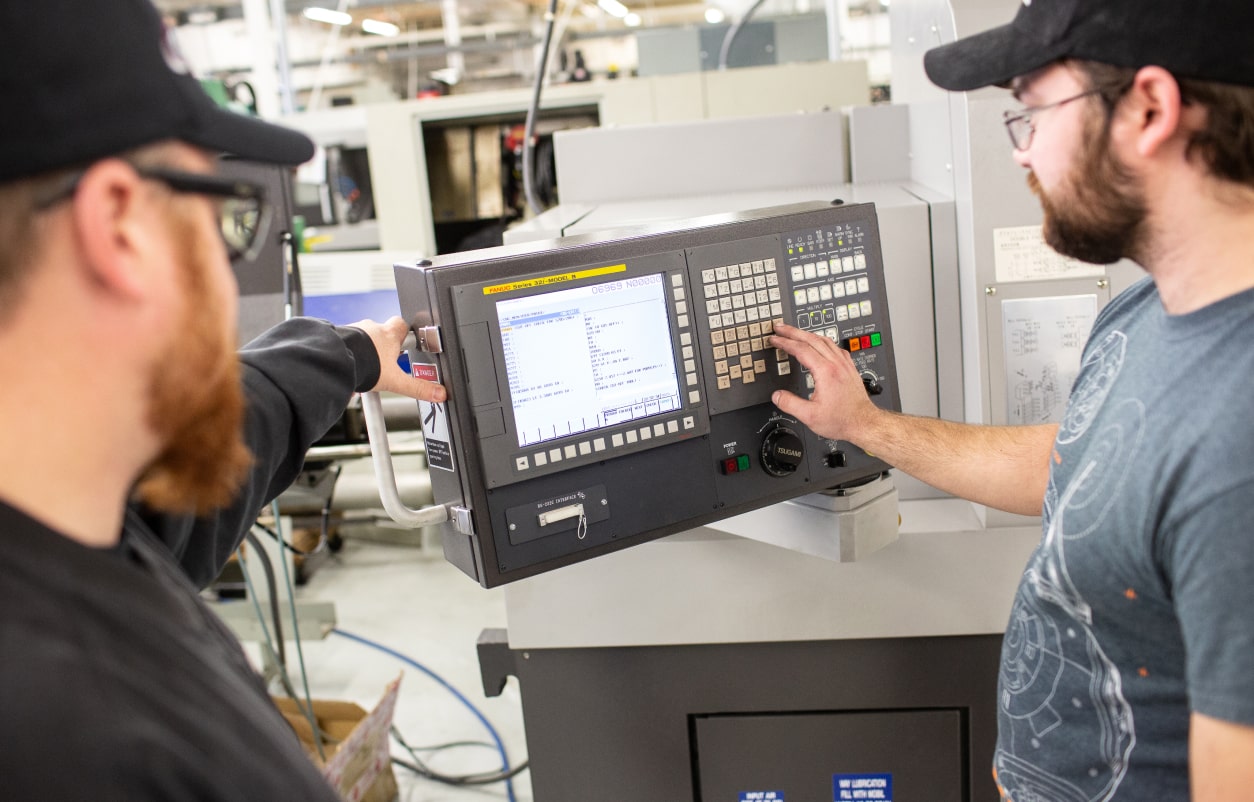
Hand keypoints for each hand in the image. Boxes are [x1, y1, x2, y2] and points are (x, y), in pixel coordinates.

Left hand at [349, 316, 446, 402]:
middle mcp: (372, 328)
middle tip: (386, 362)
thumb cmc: (364, 365)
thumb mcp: (395, 381)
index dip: (406, 333)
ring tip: (366, 368)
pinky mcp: (340, 336)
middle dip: (385, 346)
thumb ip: (417, 388)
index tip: (407, 343)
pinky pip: (348, 342)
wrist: (336, 360)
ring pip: (364, 338)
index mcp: (389, 335)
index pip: (402, 325)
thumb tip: (438, 393)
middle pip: (383, 333)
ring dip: (366, 350)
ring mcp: (355, 330)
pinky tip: (350, 367)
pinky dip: (350, 352)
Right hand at [768, 323, 879, 442]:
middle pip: (812, 339)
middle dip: (793, 331)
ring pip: (824, 340)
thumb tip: (777, 395)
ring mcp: (844, 364)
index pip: (801, 349)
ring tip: (795, 332)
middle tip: (780, 328)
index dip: (785, 342)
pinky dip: (822, 341)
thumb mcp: (810, 416)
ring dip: (807, 334)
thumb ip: (790, 404)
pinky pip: (835, 347)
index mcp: (825, 372)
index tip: (774, 339)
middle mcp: (836, 364)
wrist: (864, 423)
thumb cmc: (842, 420)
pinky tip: (820, 344)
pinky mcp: (849, 368)